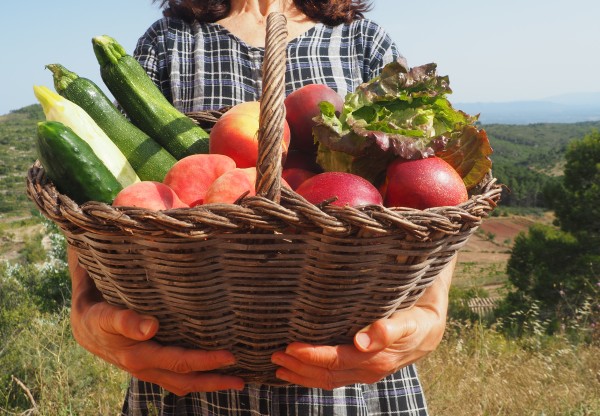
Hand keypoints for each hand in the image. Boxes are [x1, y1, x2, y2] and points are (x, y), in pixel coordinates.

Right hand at [67, 246, 244, 394]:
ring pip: (183, 383)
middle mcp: (146, 369)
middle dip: (215, 380)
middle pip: (187, 380)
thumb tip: (152, 326)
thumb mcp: (105, 314)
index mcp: (139, 356)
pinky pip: (176, 378)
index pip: (180, 361)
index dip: (207, 360)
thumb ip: (126, 320)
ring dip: (209, 384)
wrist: (82, 326)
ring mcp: (149, 370)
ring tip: (234, 381)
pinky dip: (196, 378)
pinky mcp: (151, 366)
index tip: (231, 356)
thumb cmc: (96, 315)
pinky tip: (211, 373)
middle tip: (242, 379)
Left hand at [271, 258, 454, 389]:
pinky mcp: (362, 369)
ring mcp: (364, 372)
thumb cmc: (419, 319)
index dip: (310, 356)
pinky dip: (313, 375)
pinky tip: (299, 369)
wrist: (432, 329)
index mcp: (374, 359)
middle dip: (298, 367)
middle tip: (273, 356)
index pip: (334, 361)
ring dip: (302, 375)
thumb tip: (361, 341)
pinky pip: (334, 377)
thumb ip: (388, 330)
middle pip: (326, 374)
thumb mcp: (409, 320)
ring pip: (327, 379)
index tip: (289, 347)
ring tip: (279, 366)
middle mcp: (367, 370)